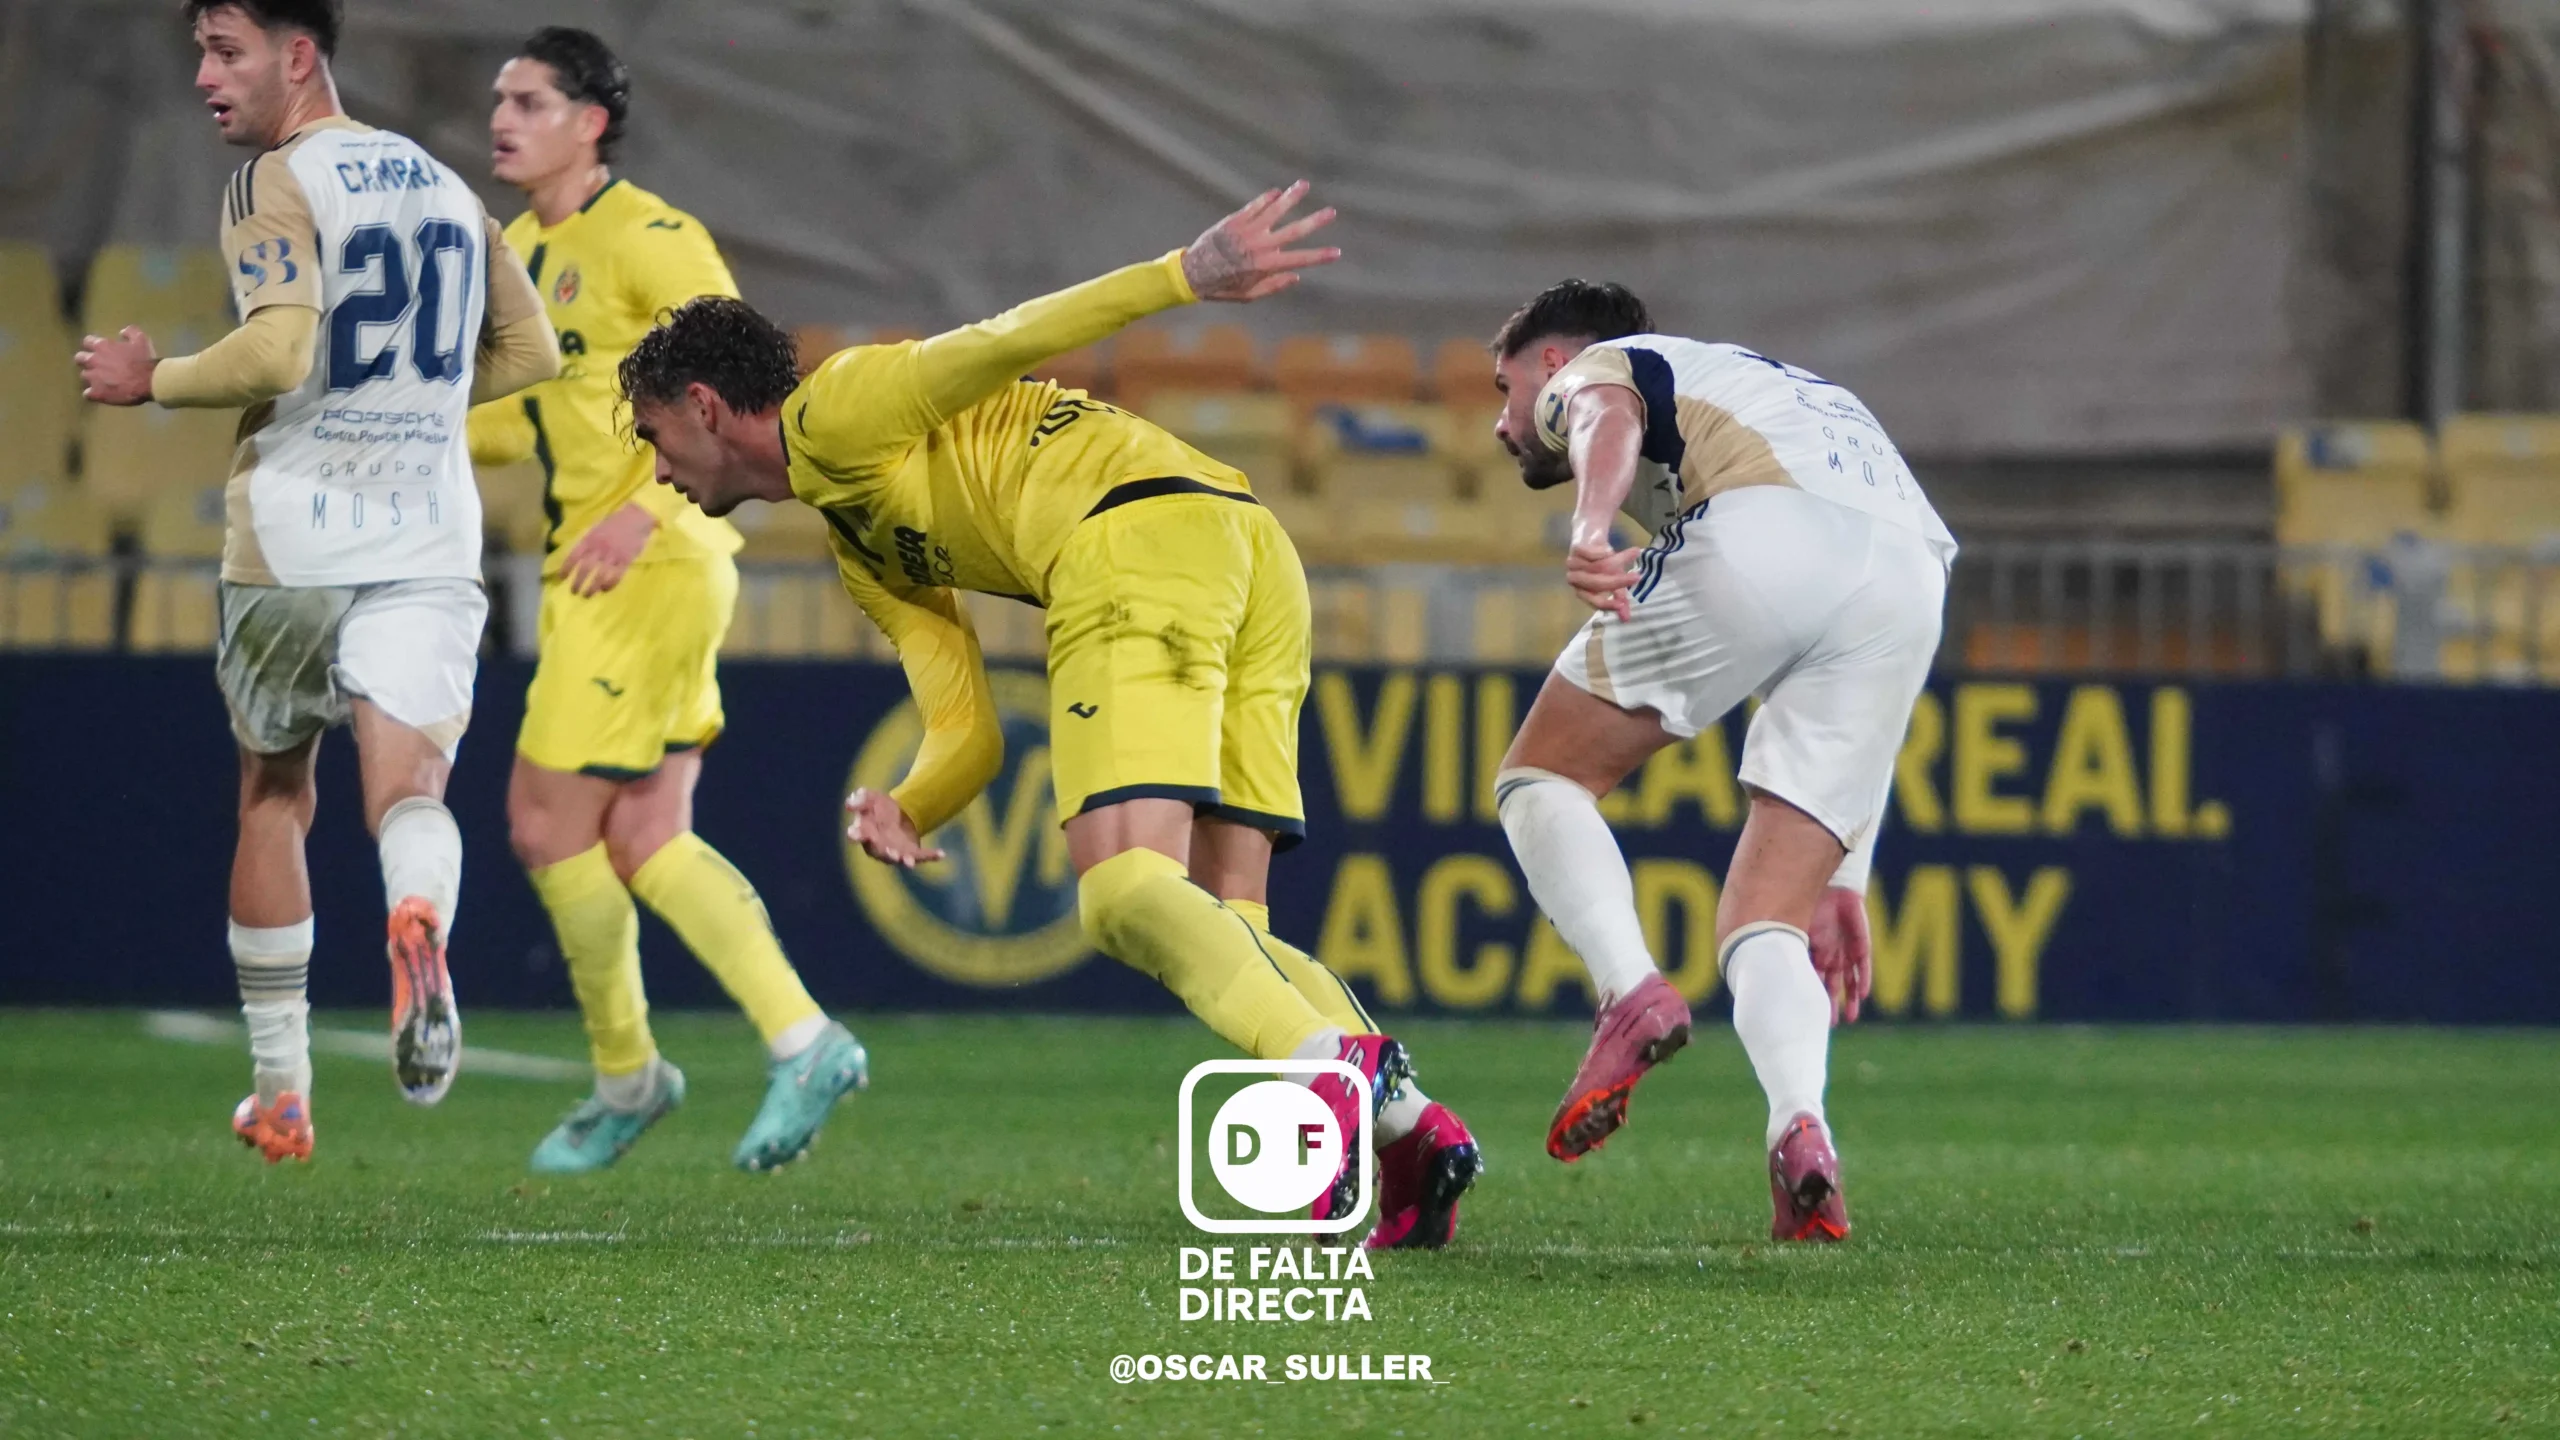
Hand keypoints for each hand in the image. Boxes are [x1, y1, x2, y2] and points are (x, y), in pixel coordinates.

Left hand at [77, 326, 157, 405]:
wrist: (150, 381)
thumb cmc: (145, 359)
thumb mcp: (141, 339)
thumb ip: (130, 332)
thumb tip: (122, 332)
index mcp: (102, 346)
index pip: (87, 341)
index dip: (93, 345)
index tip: (100, 349)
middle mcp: (93, 360)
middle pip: (79, 358)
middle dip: (86, 361)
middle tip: (97, 365)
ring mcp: (93, 377)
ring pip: (84, 376)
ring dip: (92, 377)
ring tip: (103, 382)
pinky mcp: (96, 393)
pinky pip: (87, 394)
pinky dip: (93, 394)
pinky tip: (102, 394)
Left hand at [559, 503, 656, 596]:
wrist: (636, 517)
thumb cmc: (614, 523)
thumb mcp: (596, 529)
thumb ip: (587, 543)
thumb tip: (576, 558)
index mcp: (590, 539)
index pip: (574, 556)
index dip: (566, 568)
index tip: (561, 578)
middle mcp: (599, 548)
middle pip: (585, 569)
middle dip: (578, 582)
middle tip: (575, 591)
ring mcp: (613, 554)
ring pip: (600, 575)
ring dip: (592, 588)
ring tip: (587, 595)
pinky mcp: (626, 560)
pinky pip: (616, 576)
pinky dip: (609, 585)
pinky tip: (604, 590)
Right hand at [845, 787, 943, 867]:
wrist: (898, 813)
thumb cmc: (879, 807)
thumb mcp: (871, 797)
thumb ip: (861, 798)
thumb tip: (849, 804)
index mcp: (865, 832)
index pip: (858, 835)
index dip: (856, 834)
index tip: (853, 833)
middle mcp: (879, 846)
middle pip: (879, 852)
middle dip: (885, 853)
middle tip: (891, 854)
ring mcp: (895, 851)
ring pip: (898, 859)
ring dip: (903, 860)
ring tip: (908, 863)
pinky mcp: (911, 852)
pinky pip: (921, 856)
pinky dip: (930, 856)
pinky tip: (941, 854)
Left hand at [1181, 180, 1340, 302]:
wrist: (1194, 273)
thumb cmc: (1223, 287)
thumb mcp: (1250, 295)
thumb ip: (1274, 285)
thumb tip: (1296, 276)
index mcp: (1267, 265)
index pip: (1301, 258)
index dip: (1321, 256)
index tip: (1337, 252)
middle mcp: (1261, 245)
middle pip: (1294, 230)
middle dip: (1315, 221)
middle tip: (1331, 212)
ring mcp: (1248, 230)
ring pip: (1275, 210)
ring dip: (1292, 197)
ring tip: (1304, 185)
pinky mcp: (1235, 221)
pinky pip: (1254, 206)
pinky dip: (1266, 199)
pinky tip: (1277, 192)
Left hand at [1564, 528, 1642, 620]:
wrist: (1592, 536)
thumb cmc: (1603, 561)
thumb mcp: (1614, 579)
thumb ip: (1619, 598)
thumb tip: (1626, 618)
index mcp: (1583, 591)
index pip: (1595, 602)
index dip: (1609, 604)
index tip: (1623, 604)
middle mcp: (1575, 579)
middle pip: (1597, 584)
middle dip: (1618, 582)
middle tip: (1637, 578)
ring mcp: (1573, 564)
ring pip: (1596, 568)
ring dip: (1614, 562)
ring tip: (1630, 555)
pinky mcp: (1575, 549)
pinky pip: (1588, 553)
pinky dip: (1601, 552)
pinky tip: (1609, 550)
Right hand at [1808, 885, 1872, 1024]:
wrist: (1831, 887)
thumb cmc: (1809, 908)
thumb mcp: (1799, 933)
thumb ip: (1794, 953)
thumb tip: (1775, 971)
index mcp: (1813, 954)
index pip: (1814, 982)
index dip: (1813, 998)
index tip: (1812, 1016)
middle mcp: (1830, 956)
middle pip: (1832, 986)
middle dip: (1831, 1005)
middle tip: (1832, 1024)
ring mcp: (1846, 951)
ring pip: (1850, 980)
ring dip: (1851, 999)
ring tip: (1852, 1018)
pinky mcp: (1861, 945)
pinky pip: (1863, 966)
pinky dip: (1863, 980)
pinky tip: (1862, 994)